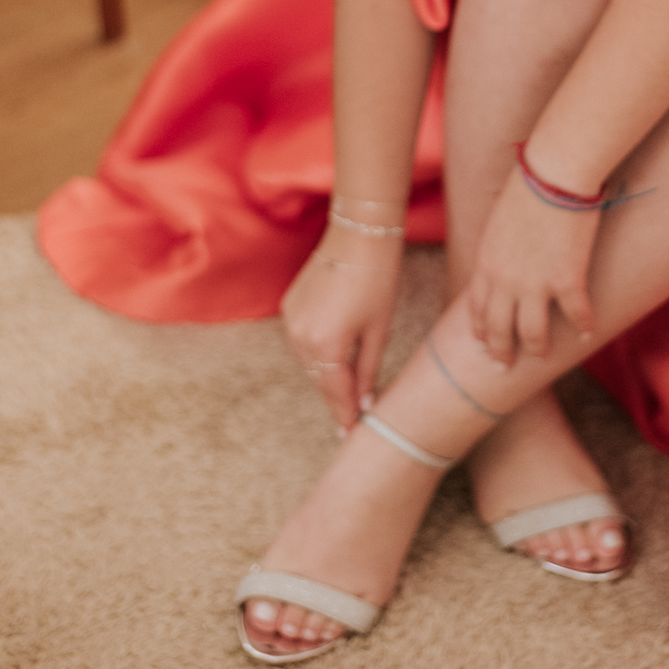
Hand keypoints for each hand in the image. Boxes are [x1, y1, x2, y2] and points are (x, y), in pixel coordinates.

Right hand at [280, 218, 402, 428]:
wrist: (359, 233)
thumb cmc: (379, 279)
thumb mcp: (379, 330)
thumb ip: (368, 371)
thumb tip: (364, 403)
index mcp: (325, 344)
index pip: (335, 392)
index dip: (345, 415)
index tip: (351, 435)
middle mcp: (300, 336)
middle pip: (320, 379)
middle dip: (336, 397)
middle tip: (350, 418)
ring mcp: (290, 320)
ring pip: (309, 361)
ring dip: (326, 373)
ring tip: (345, 389)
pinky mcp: (289, 305)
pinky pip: (302, 339)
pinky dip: (317, 350)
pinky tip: (333, 353)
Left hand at [467, 166, 600, 366]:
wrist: (554, 174)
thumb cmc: (527, 186)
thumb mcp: (498, 221)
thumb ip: (497, 249)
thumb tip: (501, 260)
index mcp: (486, 264)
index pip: (478, 309)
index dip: (481, 331)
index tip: (485, 344)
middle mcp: (506, 281)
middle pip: (500, 329)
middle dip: (501, 352)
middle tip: (505, 366)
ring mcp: (536, 285)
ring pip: (533, 333)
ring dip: (537, 347)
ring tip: (542, 354)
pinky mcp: (568, 281)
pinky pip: (576, 315)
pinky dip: (582, 327)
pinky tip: (586, 333)